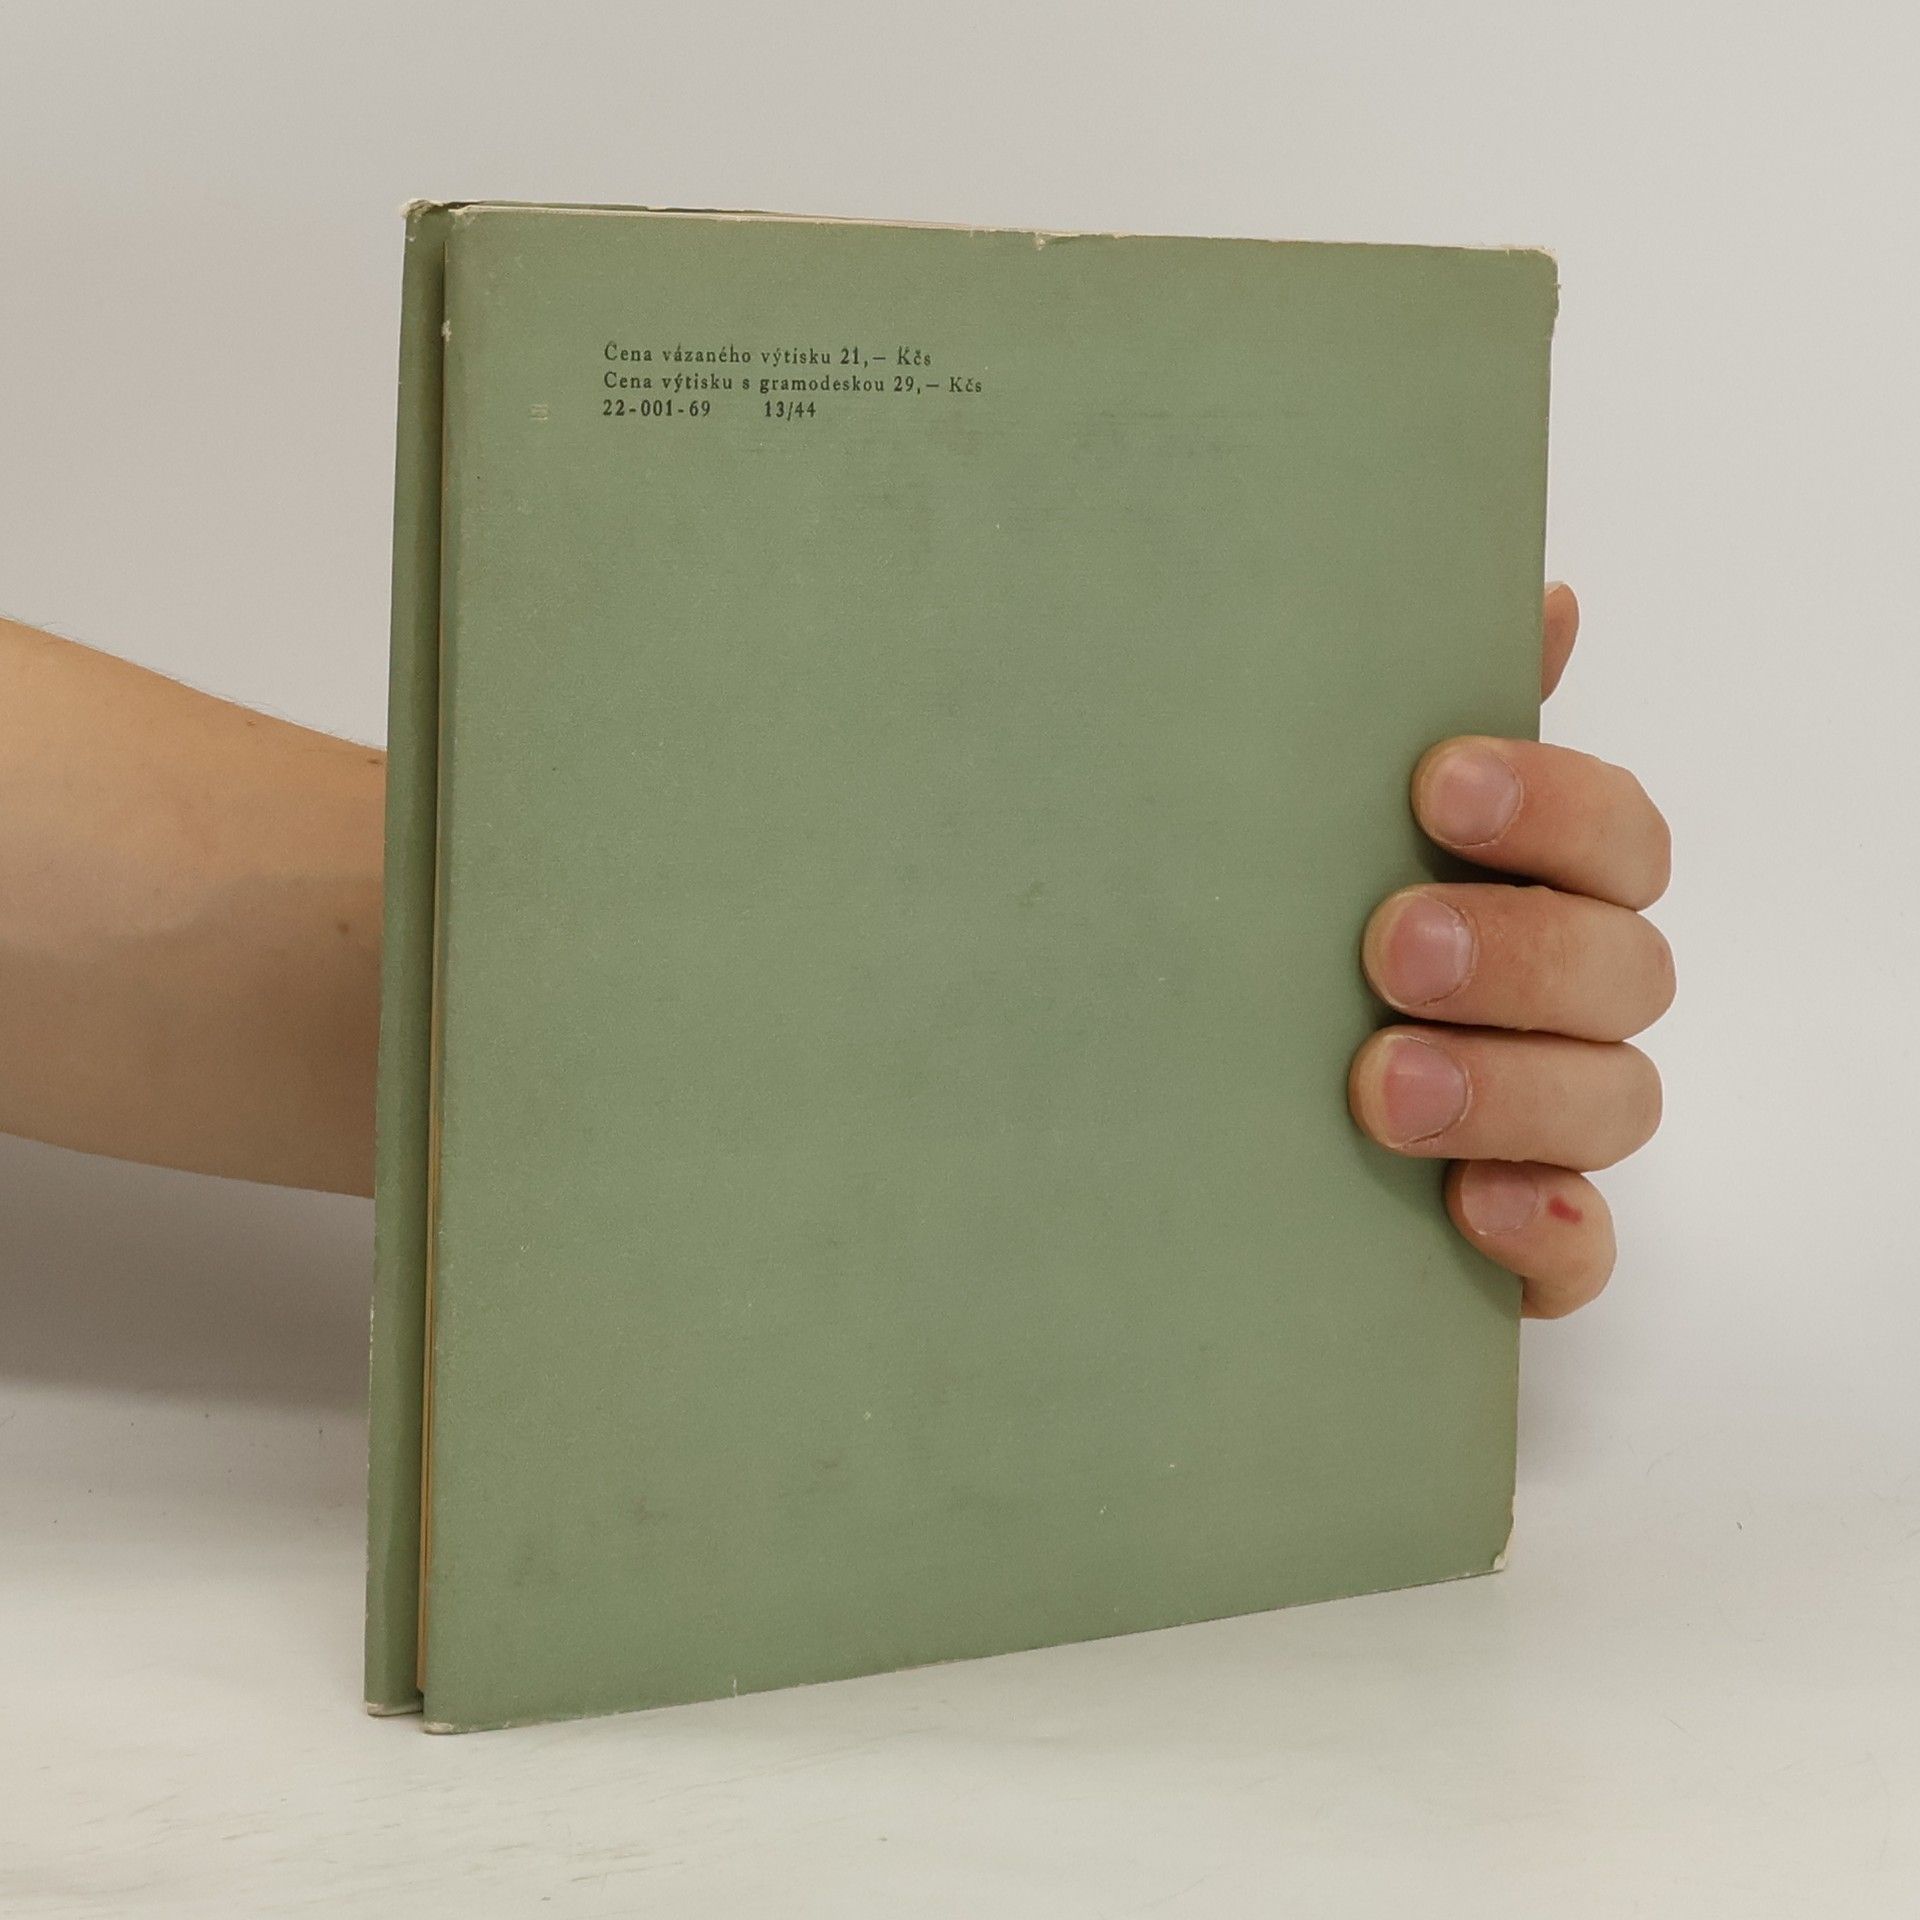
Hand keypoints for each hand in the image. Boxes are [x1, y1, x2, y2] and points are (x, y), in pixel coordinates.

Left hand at [1347, 585, 1671, 1316]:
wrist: (1218, 1103)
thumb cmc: (1305, 935)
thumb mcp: (1334, 822)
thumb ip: (1421, 715)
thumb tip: (1536, 597)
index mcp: (1543, 884)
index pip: (1614, 833)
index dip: (1551, 806)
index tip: (1440, 787)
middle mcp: (1569, 998)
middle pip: (1621, 966)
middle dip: (1519, 950)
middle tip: (1393, 949)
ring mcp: (1555, 1119)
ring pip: (1611, 1101)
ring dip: (1510, 1089)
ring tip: (1383, 1089)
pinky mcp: (1529, 1233)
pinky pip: (1583, 1249)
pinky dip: (1546, 1234)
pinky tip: (1473, 1212)